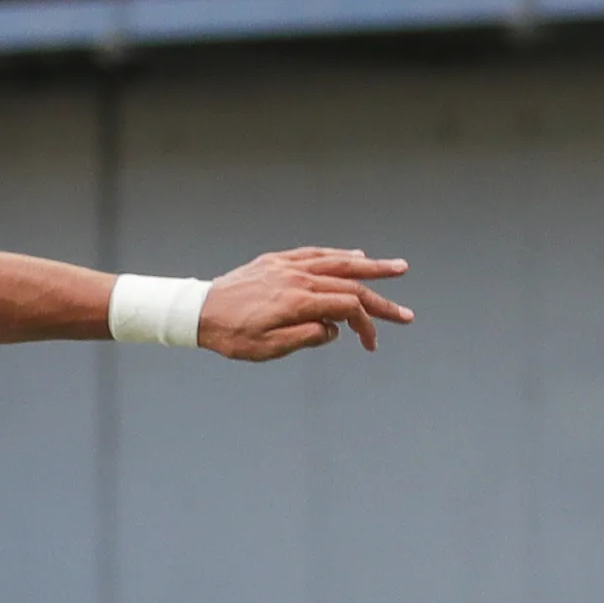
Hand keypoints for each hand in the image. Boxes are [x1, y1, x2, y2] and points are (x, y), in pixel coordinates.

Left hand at [201, 248, 411, 359]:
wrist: (196, 312)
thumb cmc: (229, 336)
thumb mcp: (266, 349)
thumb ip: (304, 338)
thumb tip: (334, 329)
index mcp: (298, 301)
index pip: (347, 308)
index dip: (366, 325)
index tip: (370, 344)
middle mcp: (298, 278)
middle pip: (351, 284)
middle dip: (382, 300)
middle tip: (407, 314)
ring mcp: (288, 266)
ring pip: (338, 262)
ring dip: (371, 267)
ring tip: (397, 268)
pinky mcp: (276, 261)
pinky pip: (315, 253)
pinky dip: (338, 255)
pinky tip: (355, 257)